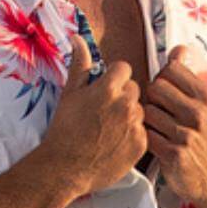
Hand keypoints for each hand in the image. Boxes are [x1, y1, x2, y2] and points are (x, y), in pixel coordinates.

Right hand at [42, 34, 147, 196]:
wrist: (64, 168)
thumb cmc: (64, 130)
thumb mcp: (69, 94)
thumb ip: (79, 64)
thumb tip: (78, 39)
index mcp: (109, 87)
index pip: (124, 69)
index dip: (113, 79)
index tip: (103, 91)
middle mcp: (126, 104)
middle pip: (134, 89)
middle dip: (122, 96)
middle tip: (103, 113)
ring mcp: (135, 125)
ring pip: (139, 110)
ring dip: (128, 116)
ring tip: (108, 130)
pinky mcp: (141, 144)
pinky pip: (142, 131)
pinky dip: (132, 135)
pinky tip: (114, 143)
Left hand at [143, 44, 206, 207]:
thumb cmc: (206, 139)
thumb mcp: (206, 106)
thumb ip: (189, 78)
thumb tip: (178, 49)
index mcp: (206, 97)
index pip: (170, 70)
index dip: (161, 79)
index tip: (164, 92)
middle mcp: (199, 113)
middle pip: (155, 88)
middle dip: (150, 98)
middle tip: (156, 111)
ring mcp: (187, 134)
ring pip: (147, 112)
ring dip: (146, 120)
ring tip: (157, 129)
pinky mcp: (174, 154)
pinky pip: (146, 135)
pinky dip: (146, 138)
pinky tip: (154, 143)